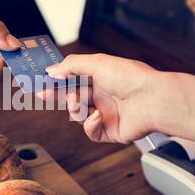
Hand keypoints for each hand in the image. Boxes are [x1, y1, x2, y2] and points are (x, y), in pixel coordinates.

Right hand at [43, 54, 159, 143]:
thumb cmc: (131, 78)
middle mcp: (103, 95)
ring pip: (78, 115)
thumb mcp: (97, 63)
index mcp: (101, 78)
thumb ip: (72, 65)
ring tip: (79, 102)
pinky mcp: (109, 131)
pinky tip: (97, 116)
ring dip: (75, 108)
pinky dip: (90, 124)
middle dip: (58, 96)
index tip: (42, 81)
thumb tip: (52, 70)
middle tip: (44, 94)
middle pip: (72, 97)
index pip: (73, 79)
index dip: (57, 81)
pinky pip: (90, 131)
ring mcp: (106, 114)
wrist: (152, 100)